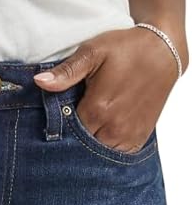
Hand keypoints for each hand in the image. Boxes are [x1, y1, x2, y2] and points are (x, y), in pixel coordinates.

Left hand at [34, 25, 180, 151]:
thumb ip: (67, 72)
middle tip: (74, 124)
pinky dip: (108, 149)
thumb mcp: (93, 52)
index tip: (61, 119)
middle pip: (81, 147)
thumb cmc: (126, 49)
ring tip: (91, 127)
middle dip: (74, 139)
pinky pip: (117, 155)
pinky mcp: (138, 139)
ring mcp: (127, 136)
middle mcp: (112, 128)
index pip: (66, 133)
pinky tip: (103, 135)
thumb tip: (40, 82)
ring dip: (90, 146)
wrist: (163, 52)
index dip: (60, 128)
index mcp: (97, 110)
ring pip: (98, 155)